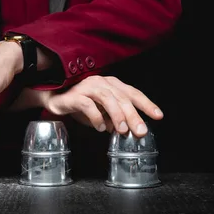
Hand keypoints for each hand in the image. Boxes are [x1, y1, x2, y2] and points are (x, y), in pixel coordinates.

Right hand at [44, 75, 163, 135]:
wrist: (55, 99)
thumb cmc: (81, 104)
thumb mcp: (102, 113)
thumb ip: (115, 119)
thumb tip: (129, 131)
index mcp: (112, 85)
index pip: (133, 93)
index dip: (146, 104)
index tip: (158, 116)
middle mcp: (102, 83)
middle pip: (122, 97)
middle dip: (133, 115)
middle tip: (140, 131)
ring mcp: (88, 87)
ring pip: (107, 98)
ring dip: (117, 115)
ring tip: (122, 130)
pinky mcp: (75, 95)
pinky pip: (88, 104)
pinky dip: (96, 117)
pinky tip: (101, 128)